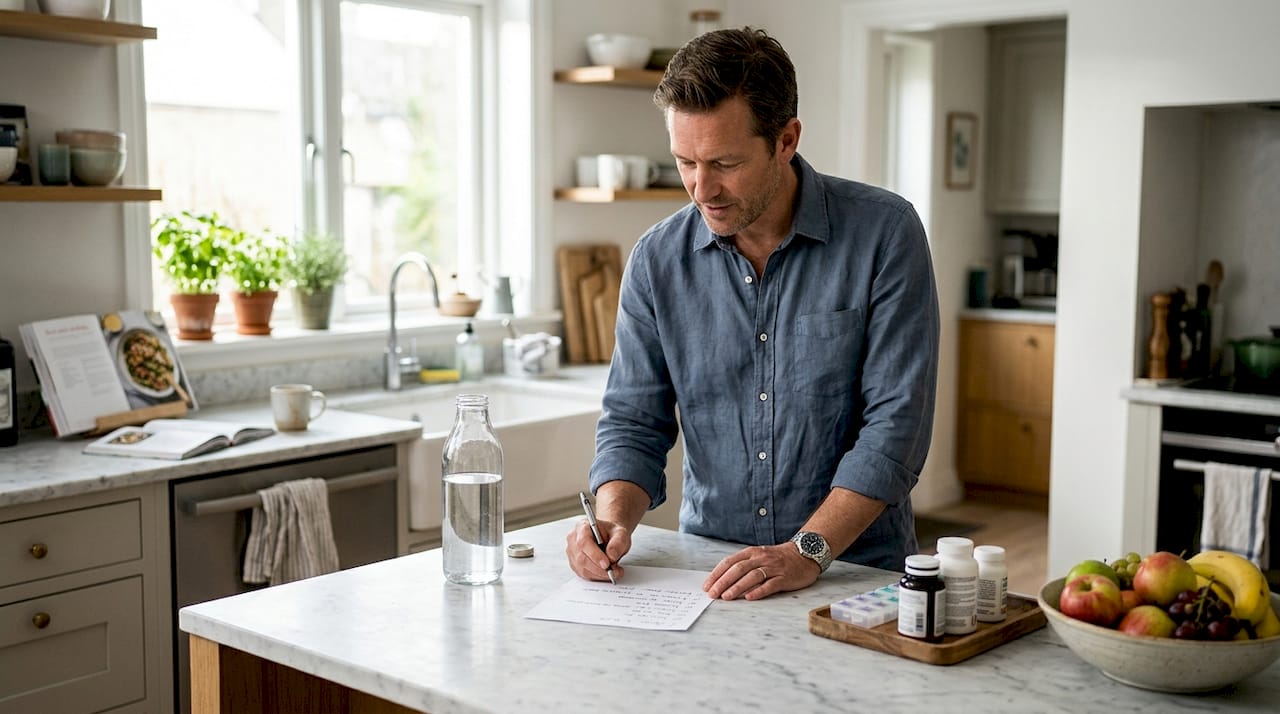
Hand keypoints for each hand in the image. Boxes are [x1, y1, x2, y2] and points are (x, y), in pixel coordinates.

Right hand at [565, 518, 629, 581]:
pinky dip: (597, 576)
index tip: (607, 563)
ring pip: (582, 568)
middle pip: (581, 558)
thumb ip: (618, 542)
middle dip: (599, 568)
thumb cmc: (611, 533)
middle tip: (615, 570)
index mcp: (582, 527)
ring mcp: (572, 553)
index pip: (584, 542)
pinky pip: (584, 574)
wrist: (608, 537)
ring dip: (600, 574)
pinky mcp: (575, 564)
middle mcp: (573, 540)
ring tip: (614, 572)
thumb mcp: (620, 533)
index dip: (594, 554)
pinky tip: (606, 573)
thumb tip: (611, 555)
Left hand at [703, 544, 818, 600]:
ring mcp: (773, 567)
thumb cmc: (778, 558)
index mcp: (751, 552)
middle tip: (713, 594)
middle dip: (723, 582)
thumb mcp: (758, 556)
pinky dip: (759, 591)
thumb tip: (722, 581)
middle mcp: (761, 558)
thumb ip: (743, 566)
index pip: (730, 562)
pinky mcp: (785, 577)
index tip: (707, 585)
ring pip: (752, 576)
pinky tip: (749, 598)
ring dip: (738, 587)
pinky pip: (770, 584)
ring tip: (727, 597)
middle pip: (738, 569)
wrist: (805, 554)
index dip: (717, 574)